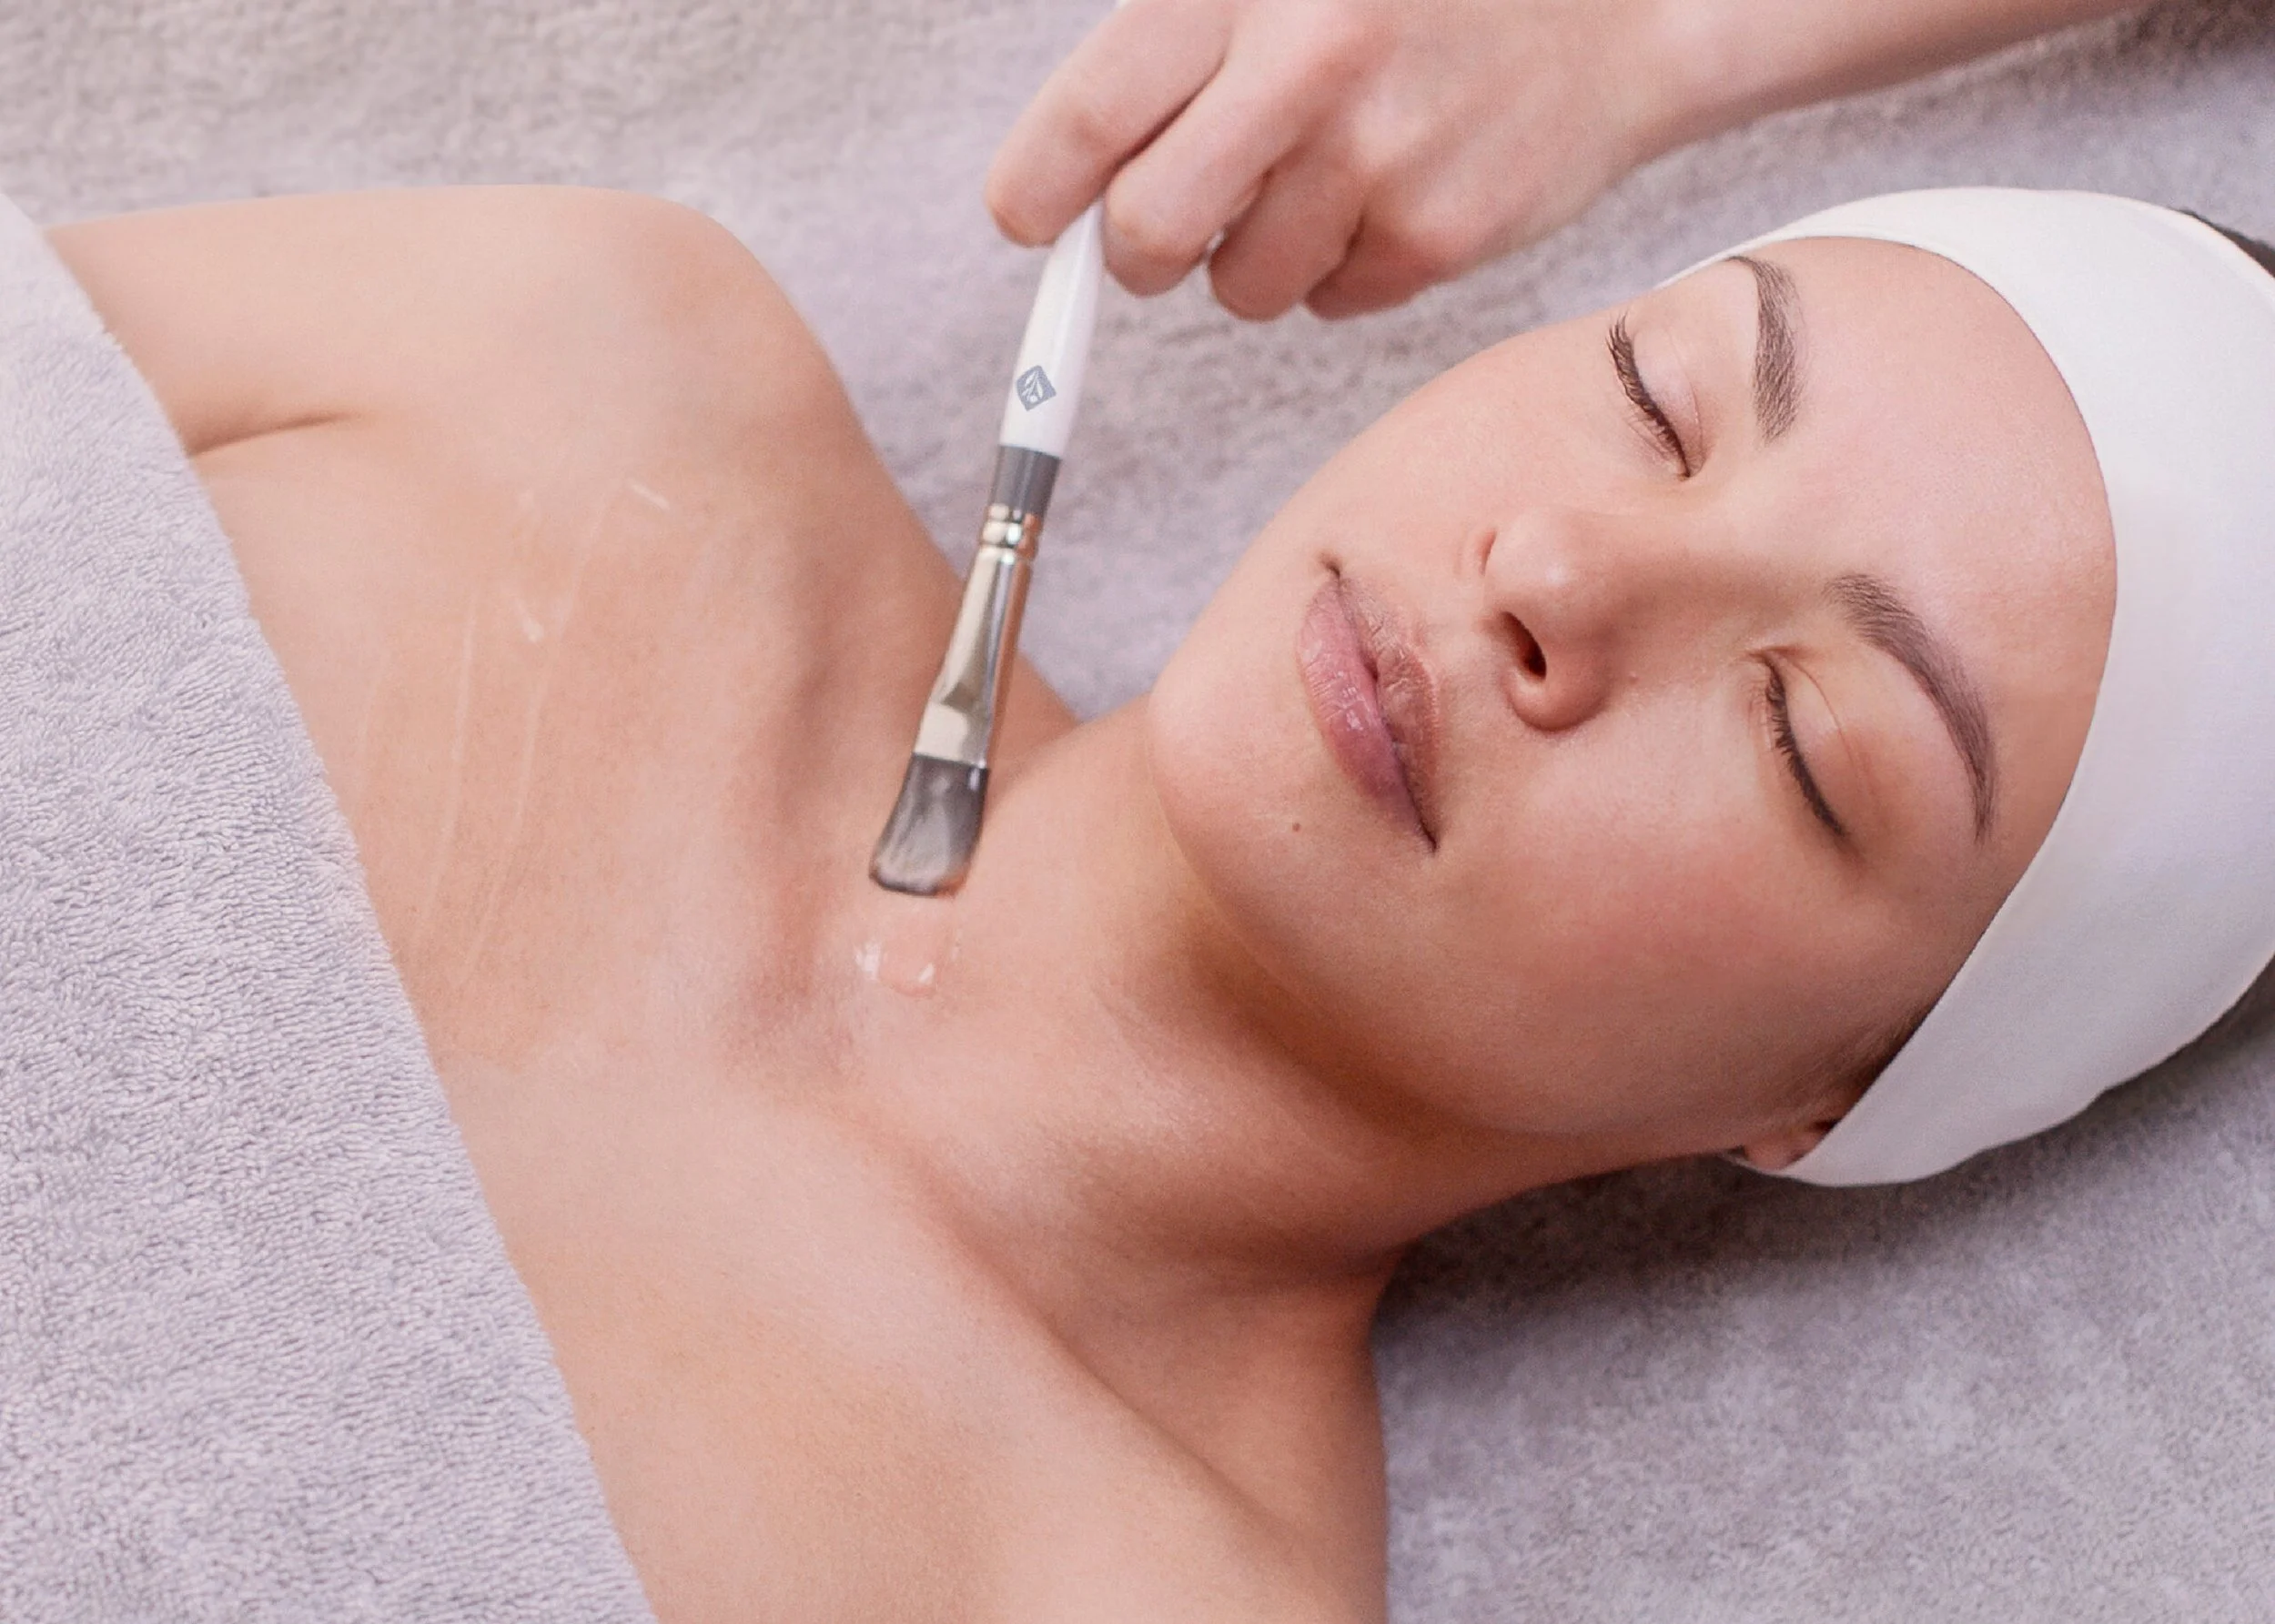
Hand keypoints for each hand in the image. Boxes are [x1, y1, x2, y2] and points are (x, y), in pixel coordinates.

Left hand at [985, 0, 1674, 319]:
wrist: (1620, 4)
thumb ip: (1175, 48)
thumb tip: (1058, 182)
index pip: (1088, 118)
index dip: (1037, 189)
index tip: (1030, 217)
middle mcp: (1306, 66)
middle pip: (1147, 233)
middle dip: (1139, 250)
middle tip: (1162, 227)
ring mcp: (1378, 159)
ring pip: (1239, 287)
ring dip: (1256, 255)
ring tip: (1323, 172)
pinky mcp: (1436, 235)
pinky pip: (1331, 303)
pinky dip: (1345, 266)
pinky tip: (1393, 189)